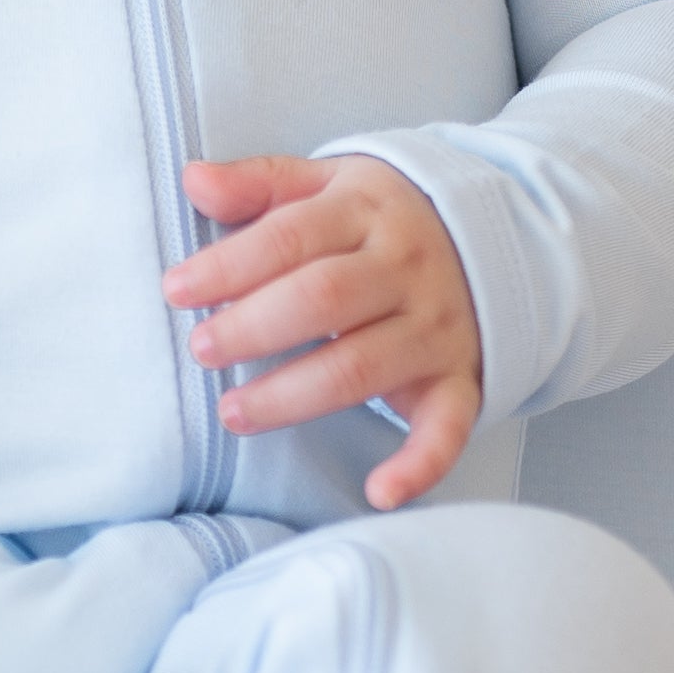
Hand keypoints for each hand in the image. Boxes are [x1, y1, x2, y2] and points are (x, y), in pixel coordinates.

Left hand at [167, 153, 483, 511]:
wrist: (496, 238)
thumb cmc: (383, 220)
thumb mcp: (327, 183)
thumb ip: (260, 183)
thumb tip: (195, 179)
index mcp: (366, 211)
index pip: (290, 237)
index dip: (229, 265)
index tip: (177, 290)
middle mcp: (406, 268)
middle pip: (323, 299)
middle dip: (253, 328)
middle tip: (201, 350)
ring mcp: (436, 327)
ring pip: (361, 367)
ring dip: (293, 396)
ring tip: (233, 412)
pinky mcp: (460, 379)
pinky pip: (447, 426)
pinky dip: (419, 464)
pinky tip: (378, 493)